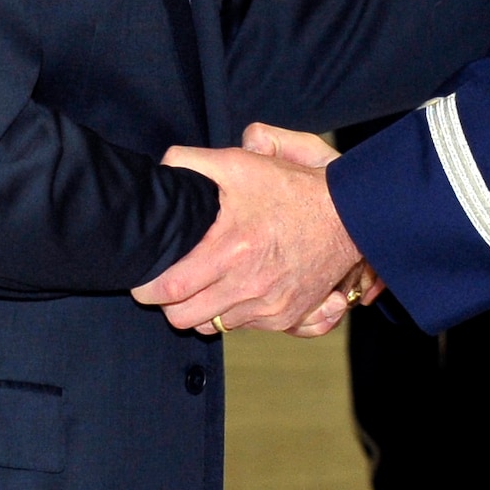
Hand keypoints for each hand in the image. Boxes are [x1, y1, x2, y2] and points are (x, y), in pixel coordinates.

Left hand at [131, 129, 363, 335]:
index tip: (142, 282)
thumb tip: (163, 168)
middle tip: (168, 285)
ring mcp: (268, 307)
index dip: (147, 289)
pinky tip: (233, 288)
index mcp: (231, 250)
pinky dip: (231, 312)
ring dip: (201, 309)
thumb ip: (193, 162)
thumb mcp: (240, 164)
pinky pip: (242, 327)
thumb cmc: (292, 188)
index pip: (171, 289)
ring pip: (212, 326)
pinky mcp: (285, 318)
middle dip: (168, 304)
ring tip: (202, 284)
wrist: (347, 216)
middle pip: (184, 318)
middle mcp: (248, 286)